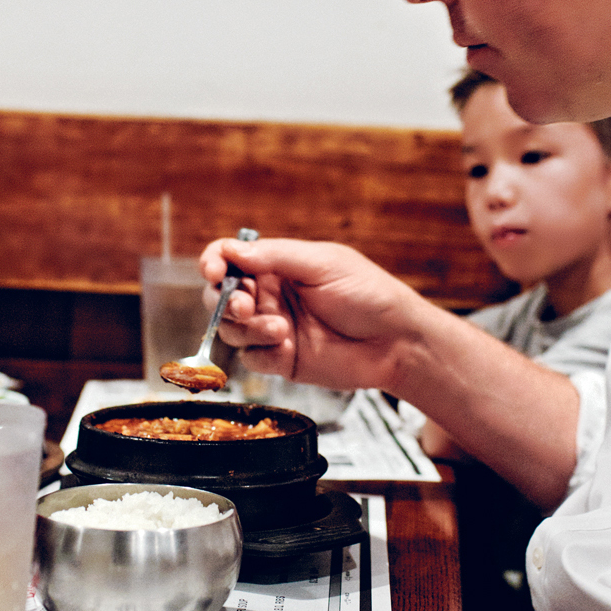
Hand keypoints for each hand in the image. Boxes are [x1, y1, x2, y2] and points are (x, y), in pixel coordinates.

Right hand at [199, 236, 429, 391]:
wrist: (396, 341)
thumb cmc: (368, 294)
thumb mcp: (322, 265)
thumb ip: (274, 257)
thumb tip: (230, 250)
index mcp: (278, 265)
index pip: (230, 258)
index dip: (214, 262)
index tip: (214, 271)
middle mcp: (271, 295)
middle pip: (221, 296)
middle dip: (225, 301)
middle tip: (245, 306)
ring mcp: (274, 328)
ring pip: (232, 329)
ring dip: (246, 328)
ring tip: (279, 329)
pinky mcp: (281, 360)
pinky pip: (251, 358)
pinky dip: (261, 352)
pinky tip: (286, 347)